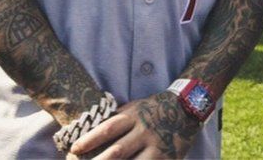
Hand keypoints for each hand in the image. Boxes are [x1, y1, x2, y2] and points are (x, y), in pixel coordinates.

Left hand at [69, 91, 200, 158]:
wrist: (187, 108)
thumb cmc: (154, 109)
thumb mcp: (136, 107)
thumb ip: (118, 118)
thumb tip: (90, 131)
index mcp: (135, 116)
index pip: (109, 128)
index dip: (91, 139)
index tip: (74, 149)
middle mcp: (144, 131)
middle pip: (117, 151)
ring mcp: (156, 147)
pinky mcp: (166, 159)